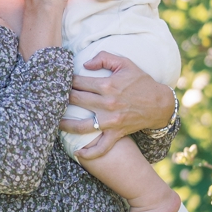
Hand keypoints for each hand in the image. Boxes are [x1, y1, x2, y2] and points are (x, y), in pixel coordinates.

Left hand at [60, 51, 175, 158]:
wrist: (159, 103)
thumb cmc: (141, 81)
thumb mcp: (125, 63)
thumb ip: (104, 58)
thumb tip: (85, 64)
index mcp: (107, 85)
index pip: (78, 82)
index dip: (66, 80)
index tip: (59, 81)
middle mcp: (107, 104)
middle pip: (75, 101)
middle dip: (61, 98)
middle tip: (52, 98)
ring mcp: (110, 121)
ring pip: (81, 126)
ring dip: (65, 125)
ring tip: (54, 123)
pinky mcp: (116, 133)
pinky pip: (102, 146)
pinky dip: (90, 153)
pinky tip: (78, 153)